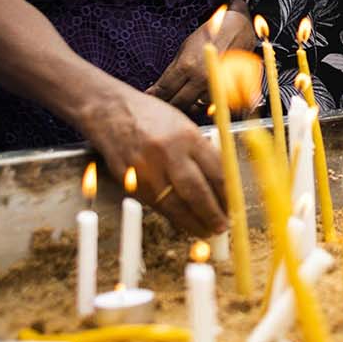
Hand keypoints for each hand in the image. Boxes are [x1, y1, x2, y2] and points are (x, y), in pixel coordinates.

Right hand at [88, 88, 226, 236]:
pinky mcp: (129, 181)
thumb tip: (222, 183)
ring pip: (174, 204)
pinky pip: (155, 204)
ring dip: (192, 222)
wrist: (109, 111)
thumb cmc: (151, 117)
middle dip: (212, 214)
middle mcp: (167, 152)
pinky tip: (182, 219)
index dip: (227, 195)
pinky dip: (171, 215)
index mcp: (187, 136)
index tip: (233, 207)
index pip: (216, 172)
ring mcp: (146, 169)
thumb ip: (202, 152)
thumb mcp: (183, 125)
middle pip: (196, 192)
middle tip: (222, 227)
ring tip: (204, 230)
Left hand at [147, 4, 257, 119]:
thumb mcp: (185, 48)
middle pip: (178, 103)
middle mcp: (201, 78)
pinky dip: (203, 104)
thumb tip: (159, 87)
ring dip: (186, 106)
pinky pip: (210, 105)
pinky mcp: (228, 89)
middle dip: (168, 104)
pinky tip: (198, 97)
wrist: (237, 28)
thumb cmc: (210, 34)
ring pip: (194, 107)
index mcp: (187, 66)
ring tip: (180, 100)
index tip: (149, 98)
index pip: (164, 90)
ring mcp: (215, 85)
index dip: (154, 97)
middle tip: (162, 102)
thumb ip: (173, 70)